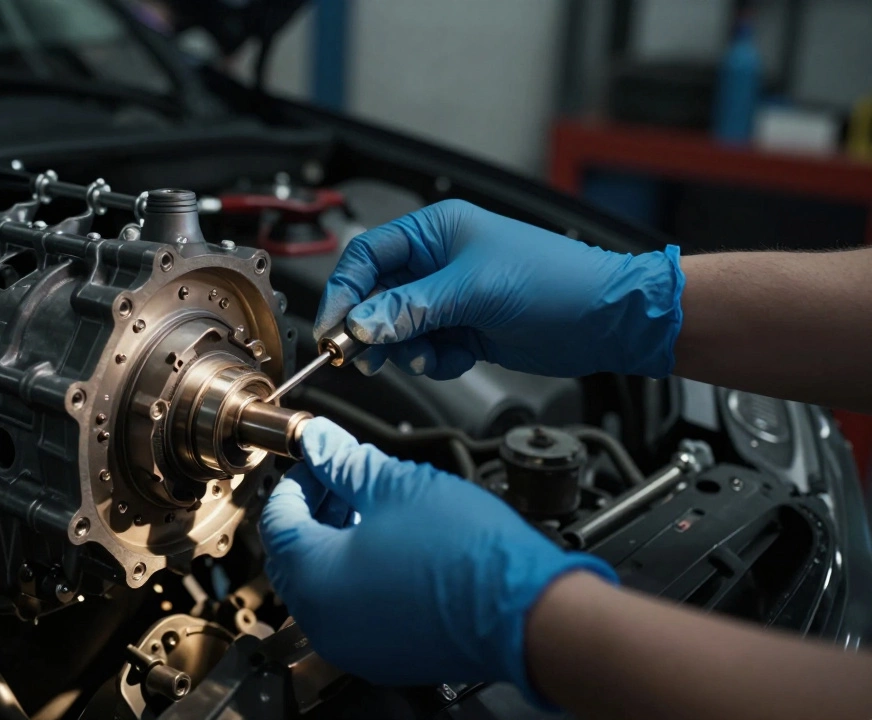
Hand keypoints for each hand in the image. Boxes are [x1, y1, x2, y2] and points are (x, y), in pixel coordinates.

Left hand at [259, 418, 615, 698]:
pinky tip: (386, 548)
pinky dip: (354, 577)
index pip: (276, 519)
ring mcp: (349, 644)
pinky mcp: (381, 656)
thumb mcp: (396, 486)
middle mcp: (321, 619)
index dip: (296, 481)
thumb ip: (346, 463)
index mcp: (313, 575)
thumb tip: (321, 442)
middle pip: (292, 554)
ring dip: (333, 543)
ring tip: (370, 508)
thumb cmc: (468, 555)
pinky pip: (348, 612)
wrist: (526, 611)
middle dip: (312, 511)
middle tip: (342, 481)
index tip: (318, 462)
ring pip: (319, 585)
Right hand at [315, 200, 683, 378]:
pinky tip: (457, 357)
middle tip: (366, 355)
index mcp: (436, 232)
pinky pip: (425, 349)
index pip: (368, 256)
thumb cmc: (555, 282)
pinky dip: (434, 360)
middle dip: (371, 328)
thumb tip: (361, 324)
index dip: (345, 291)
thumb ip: (411, 307)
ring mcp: (450, 297)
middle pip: (377, 297)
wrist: (608, 319)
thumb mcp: (474, 290)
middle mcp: (437, 262)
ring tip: (428, 355)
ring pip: (397, 329)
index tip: (333, 327)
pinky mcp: (465, 328)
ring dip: (405, 349)